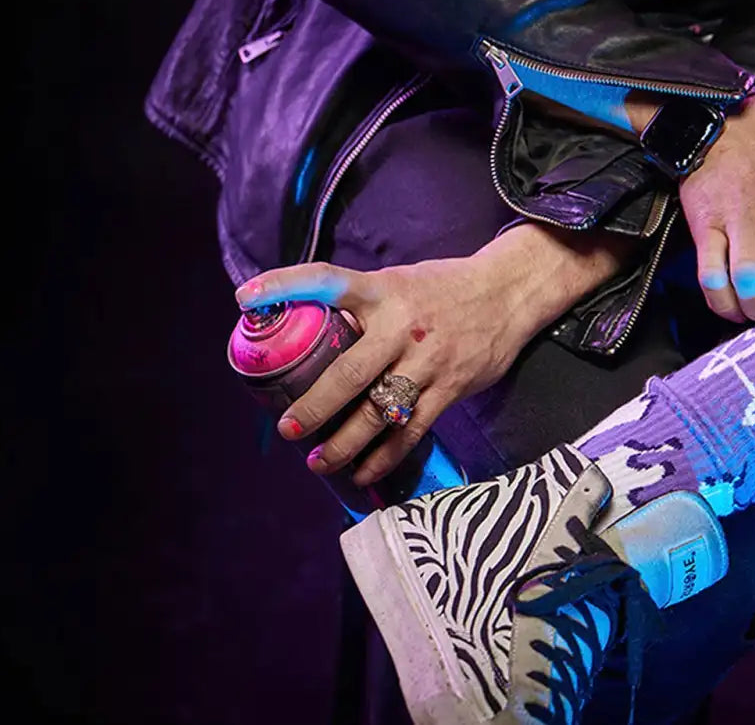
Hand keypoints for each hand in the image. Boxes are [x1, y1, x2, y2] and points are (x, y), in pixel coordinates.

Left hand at [234, 224, 629, 485]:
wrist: (508, 293)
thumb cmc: (442, 288)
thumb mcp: (398, 281)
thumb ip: (360, 305)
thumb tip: (309, 325)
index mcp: (382, 291)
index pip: (326, 281)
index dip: (285, 285)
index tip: (246, 298)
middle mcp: (402, 326)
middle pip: (350, 372)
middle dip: (315, 406)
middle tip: (288, 428)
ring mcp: (428, 361)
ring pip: (379, 412)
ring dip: (344, 443)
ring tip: (316, 461)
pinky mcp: (449, 389)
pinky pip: (411, 431)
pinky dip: (384, 457)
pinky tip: (362, 473)